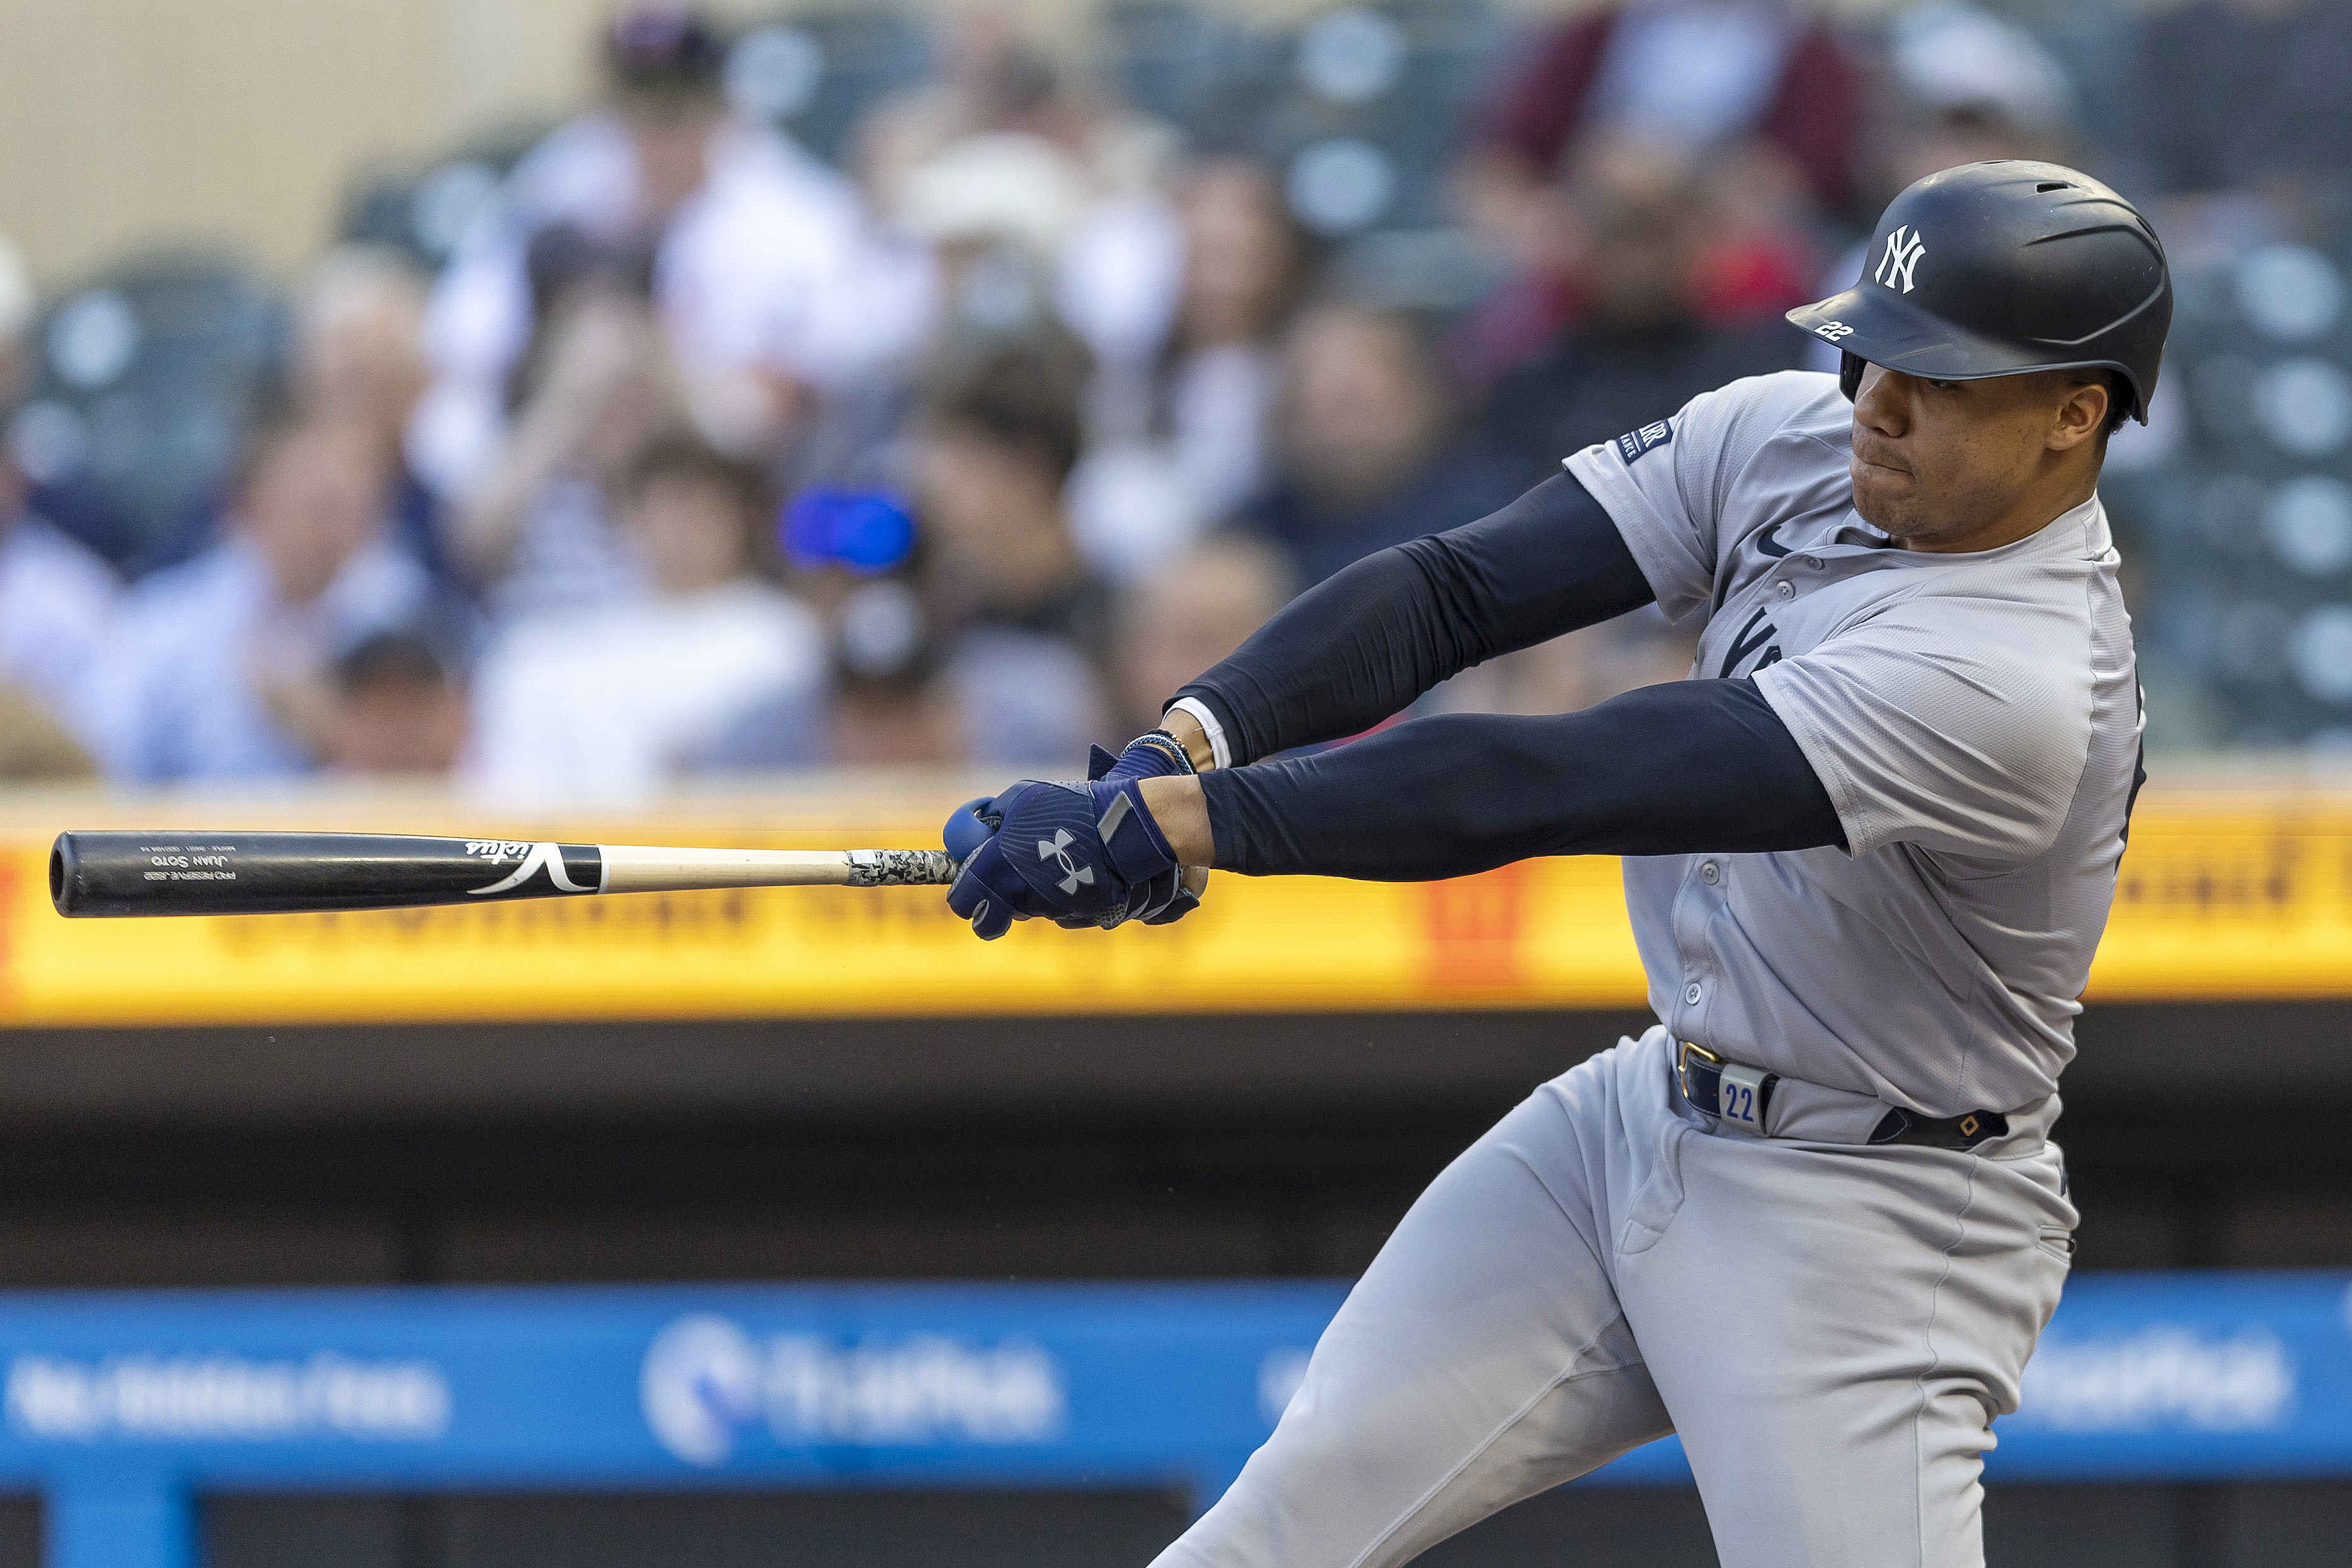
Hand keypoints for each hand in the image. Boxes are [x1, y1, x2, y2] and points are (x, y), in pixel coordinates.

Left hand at [942, 733, 1203, 939]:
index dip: (960, 891)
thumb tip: (982, 827)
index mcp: (996, 867)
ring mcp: (1046, 909)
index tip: (967, 874)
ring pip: (1022, 912)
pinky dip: (1055, 896)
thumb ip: (995, 817)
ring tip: (1046, 862)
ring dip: (1024, 894)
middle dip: (987, 906)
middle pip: (986, 920)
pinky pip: (1053, 911)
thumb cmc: (1070, 807)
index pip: (960, 900)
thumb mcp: (1023, 797)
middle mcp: (1016, 895)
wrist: (1125, 829)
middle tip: (997, 884)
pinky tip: (1070, 872)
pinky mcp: (1074, 916)